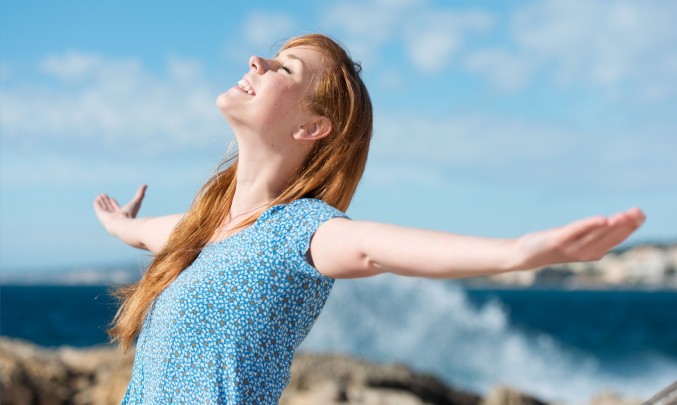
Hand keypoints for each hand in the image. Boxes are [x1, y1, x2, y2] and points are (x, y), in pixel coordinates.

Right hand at [93, 184, 146, 232]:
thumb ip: (140, 194)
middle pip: (109, 208)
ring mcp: (108, 217)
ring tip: (99, 196)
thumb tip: (145, 185)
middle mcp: (114, 216)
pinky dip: (97, 205)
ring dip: (102, 202)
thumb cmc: (131, 214)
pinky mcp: (102, 217)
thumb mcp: (137, 202)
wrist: (123, 225)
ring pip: (104, 209)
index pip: (117, 208)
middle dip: (106, 202)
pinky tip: (95, 200)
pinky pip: (99, 210)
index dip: (114, 203)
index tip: (111, 198)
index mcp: (122, 215)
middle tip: (103, 195)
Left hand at [515, 207, 645, 269]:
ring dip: (611, 225)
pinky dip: (589, 226)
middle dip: (625, 225)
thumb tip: (611, 223)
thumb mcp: (575, 238)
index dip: (629, 228)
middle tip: (638, 212)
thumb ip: (592, 233)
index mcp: (591, 252)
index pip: (615, 239)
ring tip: (624, 215)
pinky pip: (575, 232)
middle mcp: (584, 252)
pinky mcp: (557, 241)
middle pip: (609, 238)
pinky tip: (602, 219)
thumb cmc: (553, 244)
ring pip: (595, 236)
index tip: (641, 214)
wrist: (524, 254)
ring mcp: (570, 248)